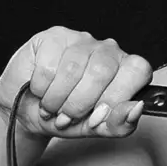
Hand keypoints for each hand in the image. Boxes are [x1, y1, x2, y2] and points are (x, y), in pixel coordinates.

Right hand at [0, 28, 153, 138]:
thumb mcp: (94, 129)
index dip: (117, 96)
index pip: (138, 71)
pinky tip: (40, 90)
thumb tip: (136, 109)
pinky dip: (41, 87)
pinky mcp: (54, 36)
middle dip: (80, 104)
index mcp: (125, 70)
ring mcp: (81, 40)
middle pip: (101, 72)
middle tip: (67, 116)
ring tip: (51, 107)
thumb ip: (119, 124)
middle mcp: (108, 50)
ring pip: (73, 69)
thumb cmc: (65, 117)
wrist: (28, 110)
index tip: (97, 116)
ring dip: (57, 99)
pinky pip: (49, 65)